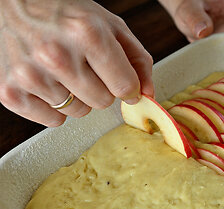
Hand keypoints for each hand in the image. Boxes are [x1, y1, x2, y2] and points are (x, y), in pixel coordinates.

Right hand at [0, 0, 153, 126]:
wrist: (11, 5)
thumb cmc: (64, 14)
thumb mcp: (110, 25)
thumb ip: (137, 59)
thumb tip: (148, 93)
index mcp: (87, 33)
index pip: (125, 87)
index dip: (128, 87)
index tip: (121, 81)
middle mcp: (57, 54)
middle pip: (103, 102)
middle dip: (101, 87)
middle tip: (84, 65)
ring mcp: (30, 75)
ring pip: (79, 112)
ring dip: (76, 96)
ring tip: (62, 69)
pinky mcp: (10, 92)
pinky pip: (54, 120)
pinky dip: (54, 106)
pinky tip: (47, 80)